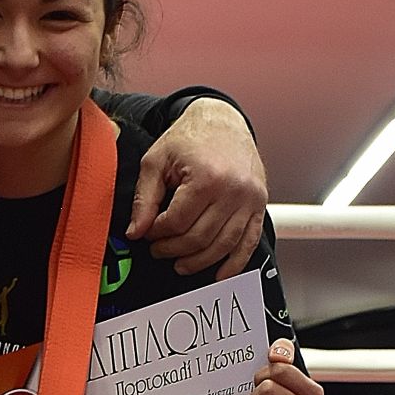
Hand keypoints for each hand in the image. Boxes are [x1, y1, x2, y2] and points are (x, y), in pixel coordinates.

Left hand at [127, 98, 267, 278]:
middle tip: (159, 250)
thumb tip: (135, 232)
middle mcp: (233, 190)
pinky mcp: (259, 205)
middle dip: (173, 250)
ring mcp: (250, 199)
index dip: (157, 234)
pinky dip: (234, 263)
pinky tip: (219, 274)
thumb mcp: (156, 161)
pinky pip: (249, 242)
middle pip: (199, 238)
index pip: (176, 222)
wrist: (223, 120)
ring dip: (198, 261)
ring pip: (222, 246)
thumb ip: (144, 199)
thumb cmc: (189, 138)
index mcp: (206, 177)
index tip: (147, 233)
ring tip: (180, 263)